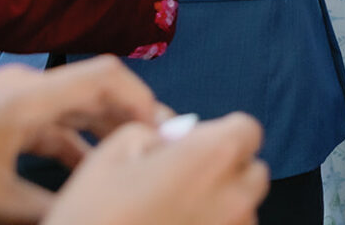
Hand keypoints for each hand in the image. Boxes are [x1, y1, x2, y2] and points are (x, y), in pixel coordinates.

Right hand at [46, 114, 268, 224]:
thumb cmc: (92, 215)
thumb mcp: (114, 151)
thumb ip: (158, 133)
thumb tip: (178, 139)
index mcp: (212, 157)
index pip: (247, 129)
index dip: (220, 133)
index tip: (193, 145)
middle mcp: (234, 197)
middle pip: (252, 171)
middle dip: (225, 168)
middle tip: (183, 178)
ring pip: (243, 210)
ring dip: (220, 204)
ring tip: (172, 211)